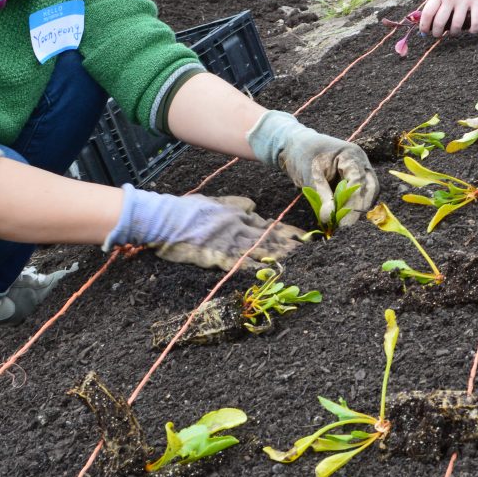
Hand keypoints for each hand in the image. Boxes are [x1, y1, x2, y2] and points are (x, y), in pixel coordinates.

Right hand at [105, 186, 305, 269]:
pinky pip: (241, 265)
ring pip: (260, 252)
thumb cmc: (187, 209)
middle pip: (271, 239)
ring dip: (280, 259)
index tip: (305, 237)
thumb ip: (237, 204)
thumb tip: (254, 206)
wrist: (165, 218)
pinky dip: (256, 271)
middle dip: (291, 247)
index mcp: (239, 215)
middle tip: (312, 253)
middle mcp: (239, 228)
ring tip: (300, 264)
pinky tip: (270, 276)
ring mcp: (229, 242)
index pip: (270, 224)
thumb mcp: (216, 201)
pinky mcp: (217, 256)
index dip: (288, 232)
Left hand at [247, 111, 378, 226]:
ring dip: (356, 210)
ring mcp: (359, 171)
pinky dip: (350, 208)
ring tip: (342, 226)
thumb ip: (322, 195)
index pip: (359, 182)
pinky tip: (340, 221)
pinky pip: (357, 196)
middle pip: (370, 189)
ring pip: (367, 194)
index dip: (354, 204)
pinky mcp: (353, 180)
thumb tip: (329, 218)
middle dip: (360, 209)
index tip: (345, 224)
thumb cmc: (302, 154)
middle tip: (347, 228)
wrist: (296, 146)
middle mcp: (360, 163)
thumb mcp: (310, 175)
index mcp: (351, 155)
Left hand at [419, 0, 477, 36]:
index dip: (424, 26)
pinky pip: (475, 21)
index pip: (427, 13)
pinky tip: (471, 30)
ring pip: (456, 25)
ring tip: (454, 33)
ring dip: (454, 33)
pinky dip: (473, 29)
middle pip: (439, 23)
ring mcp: (465, 0)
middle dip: (437, 33)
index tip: (424, 31)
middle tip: (438, 35)